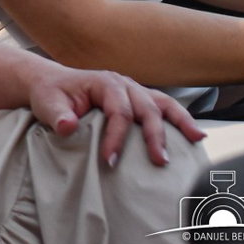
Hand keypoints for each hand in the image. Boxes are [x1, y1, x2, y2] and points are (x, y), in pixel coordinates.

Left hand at [25, 62, 204, 166]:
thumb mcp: (47, 103)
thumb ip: (57, 115)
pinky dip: (179, 119)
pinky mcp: (139, 100)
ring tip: (196, 140)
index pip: (118, 111)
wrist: (52, 84)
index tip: (110, 159)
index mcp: (104, 82)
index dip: (116, 136)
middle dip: (154, 135)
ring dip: (181, 122)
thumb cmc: (51, 94)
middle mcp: (123, 84)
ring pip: (163, 104)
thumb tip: (67, 126)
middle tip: (159, 161)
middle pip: (147, 108)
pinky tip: (194, 134)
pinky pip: (164, 107)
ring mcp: (134, 90)